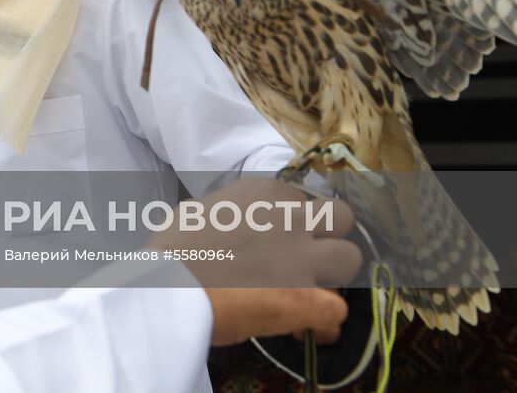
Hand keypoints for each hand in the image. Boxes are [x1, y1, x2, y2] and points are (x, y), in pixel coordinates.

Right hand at [148, 177, 362, 345]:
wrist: (166, 287)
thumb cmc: (170, 248)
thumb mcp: (198, 210)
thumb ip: (227, 211)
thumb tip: (228, 222)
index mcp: (265, 192)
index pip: (301, 198)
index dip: (291, 221)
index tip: (277, 239)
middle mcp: (292, 217)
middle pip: (341, 217)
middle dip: (328, 236)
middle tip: (305, 256)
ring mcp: (303, 257)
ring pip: (350, 258)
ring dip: (333, 275)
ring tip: (309, 288)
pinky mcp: (307, 297)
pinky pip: (337, 309)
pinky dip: (323, 320)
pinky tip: (307, 325)